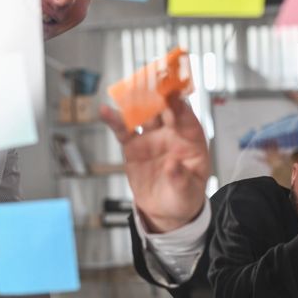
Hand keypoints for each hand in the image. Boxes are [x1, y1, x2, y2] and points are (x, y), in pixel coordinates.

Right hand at [100, 97, 209, 232]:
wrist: (166, 211)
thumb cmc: (184, 196)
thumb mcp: (188, 192)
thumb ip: (181, 178)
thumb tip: (172, 166)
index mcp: (191, 139)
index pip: (186, 117)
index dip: (179, 107)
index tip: (172, 100)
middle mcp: (171, 133)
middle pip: (163, 109)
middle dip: (156, 97)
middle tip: (148, 86)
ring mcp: (151, 137)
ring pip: (143, 115)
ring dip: (136, 103)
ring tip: (127, 92)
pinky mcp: (133, 146)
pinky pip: (124, 131)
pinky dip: (115, 120)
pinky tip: (105, 111)